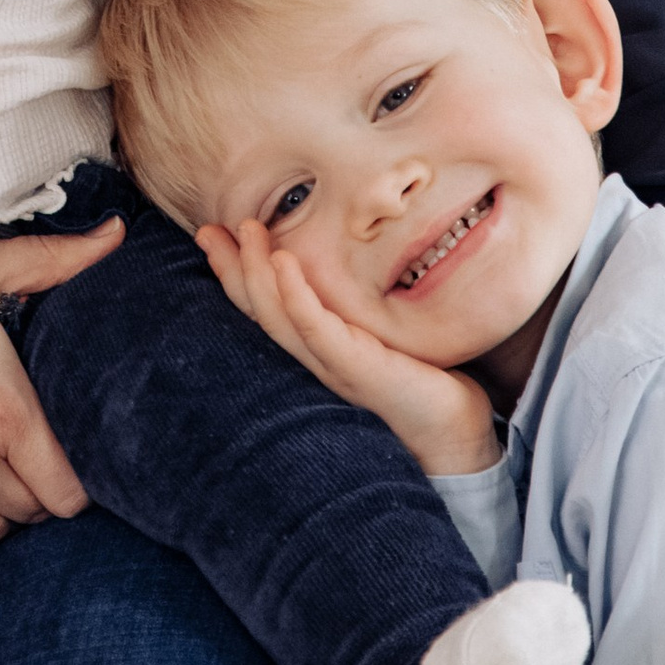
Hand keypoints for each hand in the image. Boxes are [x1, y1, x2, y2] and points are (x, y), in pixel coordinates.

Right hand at [198, 218, 499, 477]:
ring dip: (256, 272)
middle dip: (230, 270)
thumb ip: (354, 312)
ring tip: (246, 230)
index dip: (235, 274)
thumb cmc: (423, 384)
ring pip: (278, 318)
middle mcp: (314, 362)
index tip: (214, 236)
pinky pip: (316, 329)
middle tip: (208, 229)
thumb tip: (344, 267)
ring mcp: (332, 367)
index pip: (264, 309)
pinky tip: (285, 262)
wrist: (456, 436)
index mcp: (315, 353)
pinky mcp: (358, 369)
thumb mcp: (380, 338)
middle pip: (259, 313)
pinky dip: (296, 295)